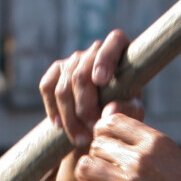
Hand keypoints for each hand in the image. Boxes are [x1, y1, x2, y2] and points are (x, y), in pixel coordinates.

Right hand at [38, 30, 145, 180]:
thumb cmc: (124, 111)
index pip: (114, 41)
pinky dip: (52, 109)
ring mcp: (73, 60)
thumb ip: (127, 110)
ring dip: (71, 118)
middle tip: (92, 130)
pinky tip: (60, 126)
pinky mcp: (56, 72)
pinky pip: (47, 87)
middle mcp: (95, 50)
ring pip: (64, 88)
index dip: (106, 59)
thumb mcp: (132, 113)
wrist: (101, 121)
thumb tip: (110, 110)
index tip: (101, 81)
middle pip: (81, 75)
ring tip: (81, 139)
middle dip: (84, 108)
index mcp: (120, 51)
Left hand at [71, 113, 180, 180]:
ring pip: (85, 166)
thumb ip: (148, 144)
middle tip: (106, 169)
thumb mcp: (175, 158)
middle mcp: (140, 159)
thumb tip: (118, 127)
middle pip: (96, 144)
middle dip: (98, 155)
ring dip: (88, 173)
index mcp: (156, 142)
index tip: (108, 145)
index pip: (112, 121)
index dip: (104, 132)